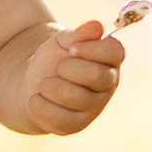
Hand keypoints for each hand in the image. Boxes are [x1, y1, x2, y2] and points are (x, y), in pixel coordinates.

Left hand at [7, 20, 125, 133]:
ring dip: (50, 86)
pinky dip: (40, 104)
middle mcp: (108, 84)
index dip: (92, 48)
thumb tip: (97, 26)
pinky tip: (37, 98)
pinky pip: (59, 117)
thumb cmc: (55, 58)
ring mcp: (94, 107)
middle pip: (97, 76)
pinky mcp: (76, 125)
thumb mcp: (63, 41)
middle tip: (59, 67)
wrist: (35, 83)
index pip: (116, 51)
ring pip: (76, 98)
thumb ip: (79, 34)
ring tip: (45, 83)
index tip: (72, 48)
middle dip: (68, 68)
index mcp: (109, 59)